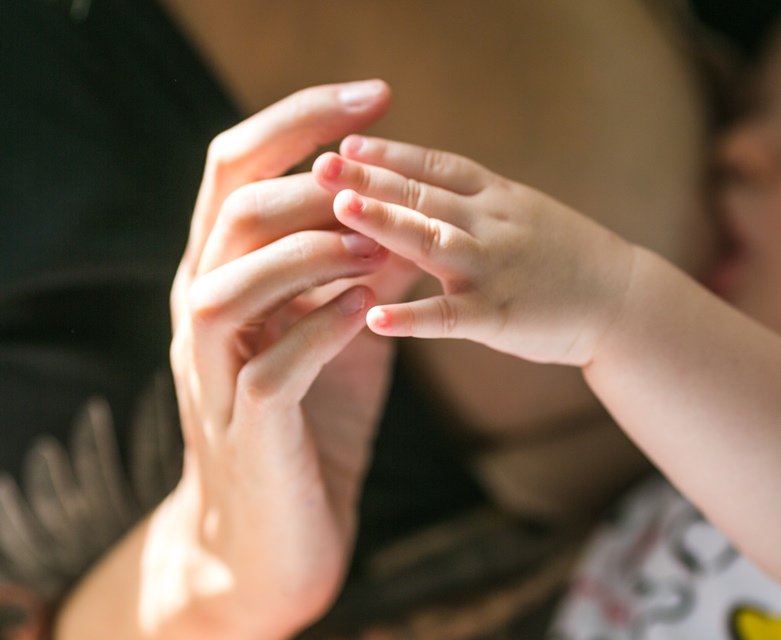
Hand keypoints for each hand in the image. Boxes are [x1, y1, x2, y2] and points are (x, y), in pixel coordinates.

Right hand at [159, 82, 417, 638]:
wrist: (277, 535)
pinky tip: (369, 311)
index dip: (302, 121)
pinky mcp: (247, 428)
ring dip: (311, 252)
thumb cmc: (309, 424)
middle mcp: (203, 310)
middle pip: (231, 209)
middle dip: (311, 177)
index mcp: (225, 274)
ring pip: (231, 281)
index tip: (376, 96)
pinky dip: (322, 330)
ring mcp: (214, 372)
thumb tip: (399, 213)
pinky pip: (272, 367)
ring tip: (377, 245)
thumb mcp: (333, 332)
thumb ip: (352, 275)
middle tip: (380, 174)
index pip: (239, 168)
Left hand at [313, 136, 636, 366]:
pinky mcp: (502, 314)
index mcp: (496, 197)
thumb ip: (470, 200)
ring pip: (434, 242)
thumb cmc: (564, 257)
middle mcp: (493, 223)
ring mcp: (496, 268)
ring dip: (387, 224)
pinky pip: (451, 316)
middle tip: (319, 165)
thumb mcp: (521, 212)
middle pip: (424, 195)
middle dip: (370, 178)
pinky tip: (376, 319)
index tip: (344, 143)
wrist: (623, 299)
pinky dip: (414, 317)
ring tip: (341, 210)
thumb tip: (413, 187)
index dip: (389, 154)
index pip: (435, 167)